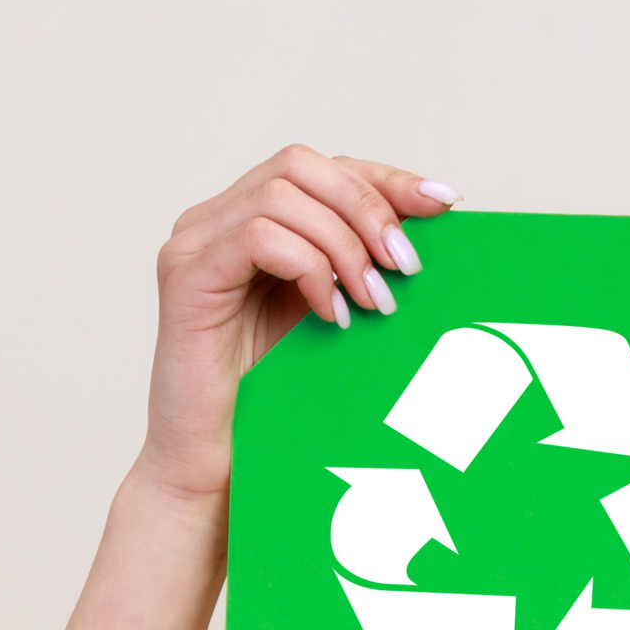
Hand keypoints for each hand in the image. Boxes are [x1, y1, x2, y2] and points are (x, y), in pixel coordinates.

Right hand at [140, 147, 457, 504]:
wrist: (219, 466)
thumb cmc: (279, 396)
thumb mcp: (340, 314)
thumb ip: (367, 264)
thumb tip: (438, 220)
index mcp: (254, 220)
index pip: (325, 168)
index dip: (386, 179)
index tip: (445, 203)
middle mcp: (216, 220)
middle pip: (302, 164)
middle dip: (370, 208)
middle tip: (405, 269)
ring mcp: (194, 243)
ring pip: (283, 194)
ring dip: (344, 244)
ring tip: (372, 302)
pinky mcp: (184, 275)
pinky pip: (256, 236)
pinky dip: (308, 267)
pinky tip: (330, 315)